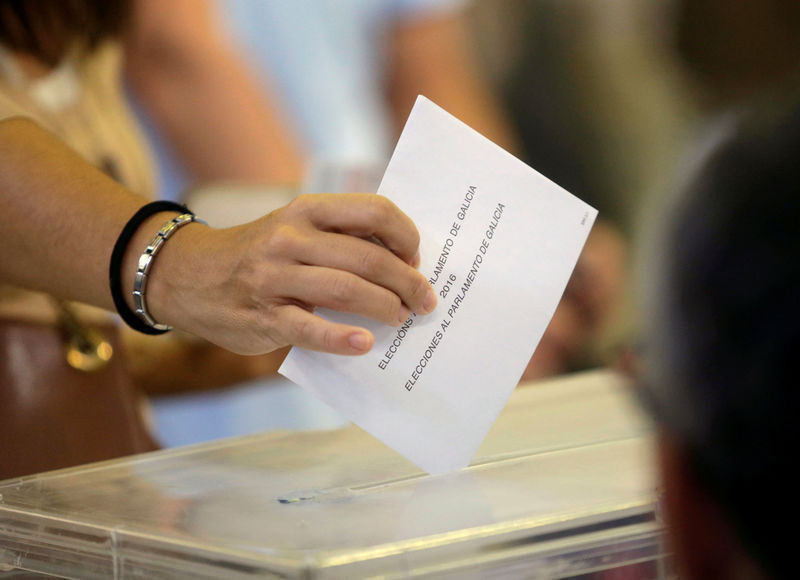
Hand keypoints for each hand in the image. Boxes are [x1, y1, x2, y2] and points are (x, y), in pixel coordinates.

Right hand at [147, 194, 436, 354]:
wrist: (185, 276)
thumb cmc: (258, 254)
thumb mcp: (293, 229)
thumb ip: (338, 239)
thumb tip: (402, 264)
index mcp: (306, 210)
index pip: (373, 211)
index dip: (406, 235)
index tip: (417, 258)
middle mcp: (290, 238)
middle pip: (367, 257)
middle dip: (407, 282)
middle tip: (425, 301)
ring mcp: (273, 277)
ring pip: (345, 290)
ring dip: (385, 307)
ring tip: (402, 319)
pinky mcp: (262, 317)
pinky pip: (310, 329)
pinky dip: (342, 338)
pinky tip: (365, 344)